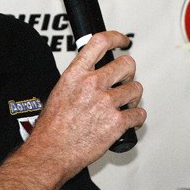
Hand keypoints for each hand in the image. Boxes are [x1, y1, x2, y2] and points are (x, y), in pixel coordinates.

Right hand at [26, 31, 145, 178]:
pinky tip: (128, 121)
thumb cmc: (51, 127)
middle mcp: (92, 84)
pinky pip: (139, 114)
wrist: (51, 152)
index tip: (123, 41)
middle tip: (124, 80)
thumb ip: (79, 79)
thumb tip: (92, 73)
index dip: (116, 38)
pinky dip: (136, 118)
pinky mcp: (116, 123)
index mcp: (75, 74)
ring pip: (136, 89)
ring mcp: (106, 103)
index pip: (100, 42)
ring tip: (124, 104)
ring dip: (133, 97)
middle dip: (129, 72)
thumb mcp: (59, 91)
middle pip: (126, 64)